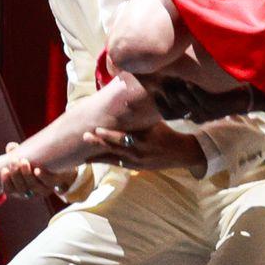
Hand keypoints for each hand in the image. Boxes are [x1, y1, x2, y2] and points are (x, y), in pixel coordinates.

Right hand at [0, 141, 73, 202]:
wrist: (60, 168)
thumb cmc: (36, 162)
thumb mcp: (25, 158)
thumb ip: (16, 153)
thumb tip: (11, 147)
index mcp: (20, 189)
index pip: (9, 190)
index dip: (6, 182)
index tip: (4, 169)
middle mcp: (31, 192)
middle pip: (21, 188)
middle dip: (16, 175)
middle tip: (14, 160)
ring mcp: (44, 189)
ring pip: (34, 186)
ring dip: (27, 175)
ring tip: (24, 161)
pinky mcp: (56, 184)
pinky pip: (49, 182)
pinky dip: (42, 177)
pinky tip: (37, 169)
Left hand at [83, 121, 208, 175]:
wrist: (180, 153)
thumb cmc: (166, 133)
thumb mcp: (155, 122)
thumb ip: (141, 115)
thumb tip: (129, 96)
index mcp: (144, 138)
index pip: (123, 136)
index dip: (109, 134)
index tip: (96, 128)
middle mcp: (139, 152)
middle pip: (115, 148)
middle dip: (99, 142)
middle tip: (85, 136)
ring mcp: (136, 162)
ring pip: (113, 159)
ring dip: (97, 156)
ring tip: (83, 154)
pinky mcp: (135, 168)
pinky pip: (117, 164)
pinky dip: (105, 161)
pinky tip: (93, 160)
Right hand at [148, 76, 264, 121]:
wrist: (245, 96)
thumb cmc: (221, 90)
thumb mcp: (200, 89)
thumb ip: (185, 85)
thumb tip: (168, 73)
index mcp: (191, 114)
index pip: (169, 115)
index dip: (161, 104)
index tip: (154, 90)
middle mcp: (197, 117)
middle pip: (176, 111)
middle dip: (167, 96)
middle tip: (161, 83)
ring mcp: (207, 114)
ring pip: (187, 106)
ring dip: (179, 93)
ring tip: (172, 80)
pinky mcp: (218, 109)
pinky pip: (202, 101)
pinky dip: (194, 92)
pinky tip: (188, 83)